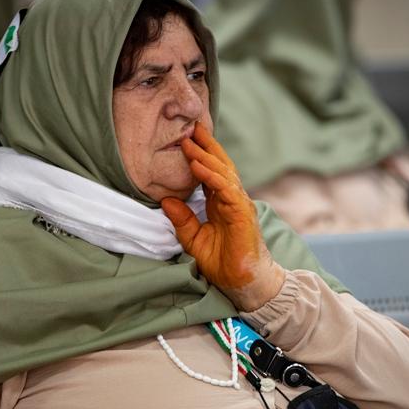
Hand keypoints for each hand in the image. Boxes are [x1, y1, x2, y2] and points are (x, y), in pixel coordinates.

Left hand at [161, 122, 285, 310]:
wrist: (243, 282)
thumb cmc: (223, 262)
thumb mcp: (193, 239)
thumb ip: (182, 220)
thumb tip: (165, 200)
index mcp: (220, 203)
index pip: (210, 172)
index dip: (199, 155)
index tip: (185, 138)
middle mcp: (231, 199)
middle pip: (219, 165)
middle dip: (205, 145)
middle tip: (190, 126)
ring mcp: (239, 204)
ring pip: (222, 172)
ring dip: (205, 155)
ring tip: (189, 140)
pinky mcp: (242, 213)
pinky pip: (226, 189)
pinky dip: (211, 176)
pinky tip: (198, 165)